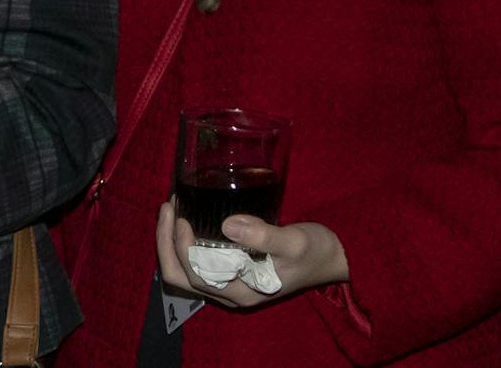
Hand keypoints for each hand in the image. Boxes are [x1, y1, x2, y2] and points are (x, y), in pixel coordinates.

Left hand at [153, 199, 348, 308]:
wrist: (334, 258)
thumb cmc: (317, 251)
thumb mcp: (296, 242)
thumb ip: (264, 236)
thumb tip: (227, 225)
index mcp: (241, 292)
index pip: (194, 275)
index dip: (180, 246)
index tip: (181, 215)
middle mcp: (229, 293)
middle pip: (180, 277)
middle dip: (166, 242)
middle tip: (167, 206)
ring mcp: (229, 283)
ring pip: (185, 271)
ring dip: (171, 242)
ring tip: (171, 208)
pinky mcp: (232, 270)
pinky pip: (196, 262)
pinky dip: (184, 242)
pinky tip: (188, 216)